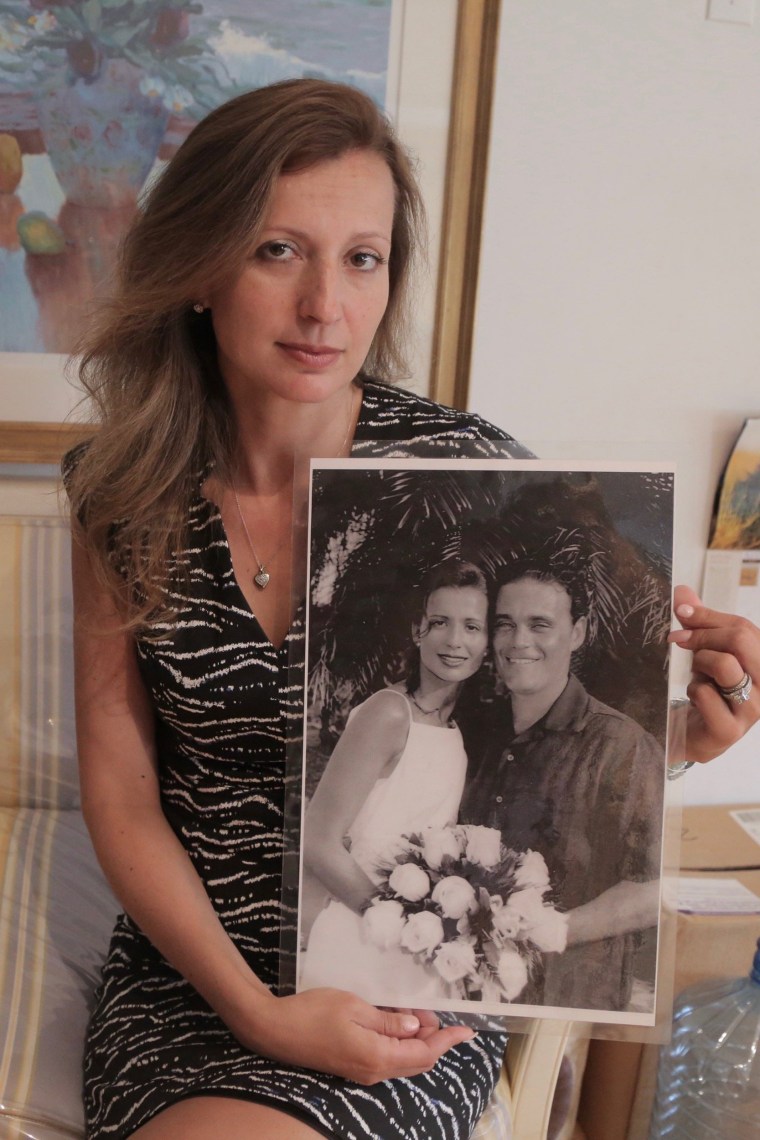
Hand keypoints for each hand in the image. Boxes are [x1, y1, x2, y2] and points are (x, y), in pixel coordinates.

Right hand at [236, 988, 474, 1084]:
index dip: (448, 1040)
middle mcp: (374, 1071)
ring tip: (419, 1013)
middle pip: (418, 1061)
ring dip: (418, 1041)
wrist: (275, 1030)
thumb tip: (418, 1028)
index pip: (425, 1052)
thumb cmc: (312, 1013)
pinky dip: (401, 1043)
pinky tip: (398, 1023)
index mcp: (378, 1056)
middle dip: (436, 1039)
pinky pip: (388, 1059)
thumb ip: (389, 1020)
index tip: (467, 1030)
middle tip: (441, 1014)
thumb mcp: (355, 1007)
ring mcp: (362, 1072)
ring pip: (404, 1061)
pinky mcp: (353, 1067)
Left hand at [668, 584, 758, 762]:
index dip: (709, 616)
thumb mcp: (705, 652)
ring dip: (700, 662)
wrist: (694, 735)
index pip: (744, 628)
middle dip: (703, 635)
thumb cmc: (707, 690)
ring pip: (725, 664)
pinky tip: (695, 698)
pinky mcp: (730, 729)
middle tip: (679, 640)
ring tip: (697, 673)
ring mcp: (752, 710)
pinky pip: (704, 693)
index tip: (681, 612)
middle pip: (740, 640)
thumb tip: (682, 591)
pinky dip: (691, 689)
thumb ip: (698, 623)